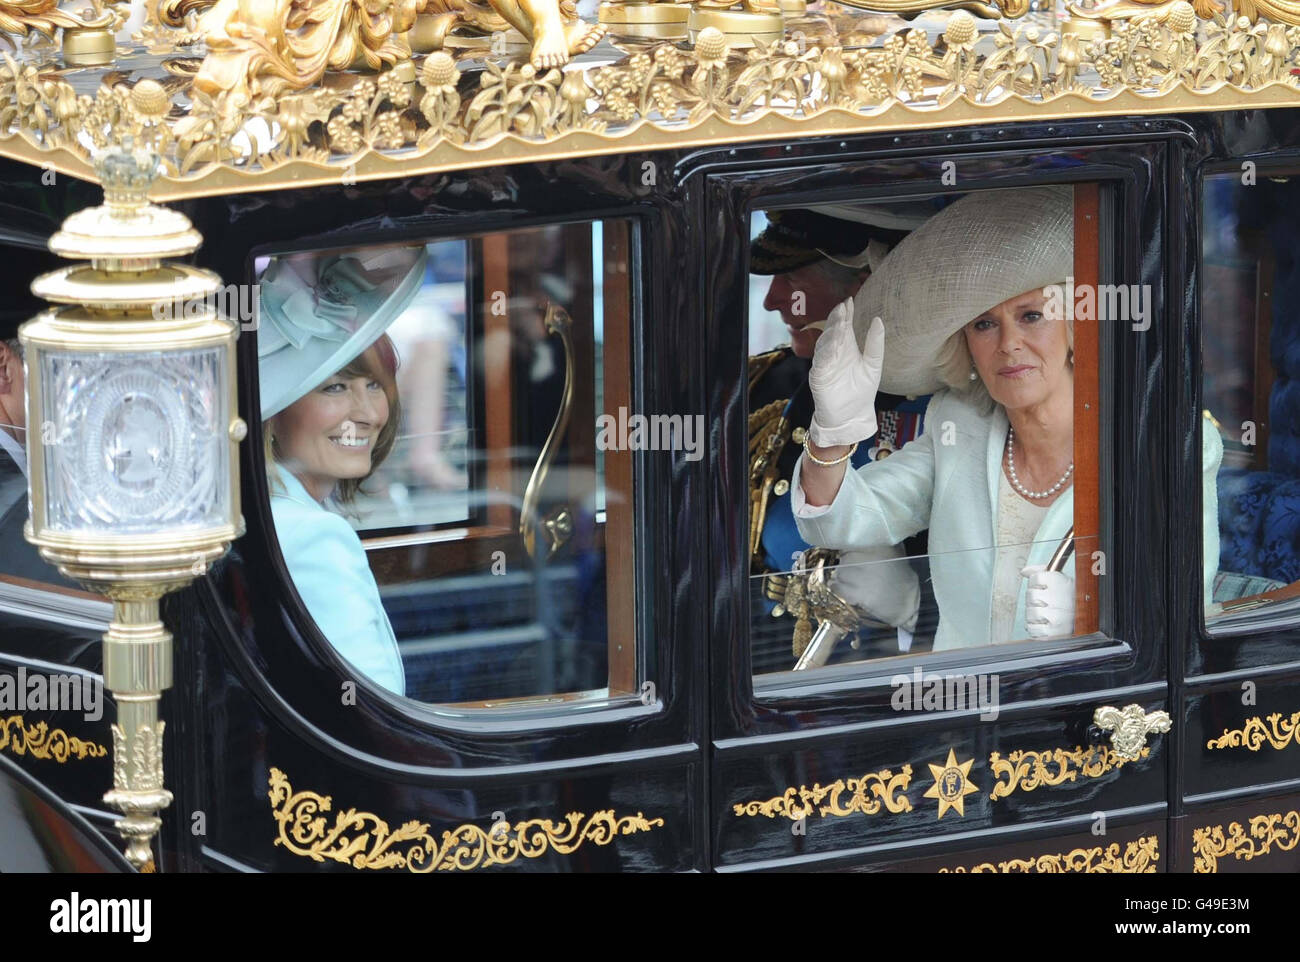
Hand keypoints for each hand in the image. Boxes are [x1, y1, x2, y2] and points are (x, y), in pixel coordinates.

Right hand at [807, 297, 882, 447]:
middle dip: (837, 319)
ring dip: (832, 333)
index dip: (846, 314)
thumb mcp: (873, 366)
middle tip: (843, 307)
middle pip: (833, 332)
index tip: (849, 300)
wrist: (851, 418)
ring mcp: (825, 364)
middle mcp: (834, 354)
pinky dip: (826, 351)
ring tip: (840, 322)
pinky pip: (821, 361)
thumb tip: (878, 319)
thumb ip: (875, 344)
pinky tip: (834, 343)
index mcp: (847, 349)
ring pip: (825, 344)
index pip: (845, 327)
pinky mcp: (819, 376)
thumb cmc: (861, 393)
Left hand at [1020, 564, 1073, 638]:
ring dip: (1033, 615)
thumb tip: (1024, 572)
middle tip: (1045, 603)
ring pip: (1030, 612)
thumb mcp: (1058, 580)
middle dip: (1034, 600)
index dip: (1035, 583)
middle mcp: (1061, 598)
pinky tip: (1045, 625)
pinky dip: (1035, 628)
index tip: (1043, 588)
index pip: (1035, 578)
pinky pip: (1033, 628)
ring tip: (1045, 615)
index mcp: (1061, 582)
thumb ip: (1040, 571)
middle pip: (1031, 595)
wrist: (1084, 621)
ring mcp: (1058, 616)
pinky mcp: (1054, 632)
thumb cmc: (1067, 598)